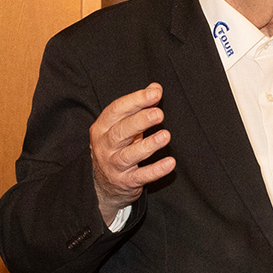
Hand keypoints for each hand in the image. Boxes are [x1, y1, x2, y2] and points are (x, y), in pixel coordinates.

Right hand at [90, 84, 175, 222]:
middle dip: (140, 121)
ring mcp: (113, 165)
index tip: (155, 93)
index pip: (116, 110)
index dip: (136, 100)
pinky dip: (156, 170)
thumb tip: (155, 88)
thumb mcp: (122, 126)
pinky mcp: (126, 182)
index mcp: (102, 128)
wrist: (104, 184)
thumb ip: (138, 107)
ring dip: (149, 145)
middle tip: (159, 114)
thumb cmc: (116, 148)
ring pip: (130, 155)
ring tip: (165, 136)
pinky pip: (142, 176)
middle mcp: (105, 146)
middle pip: (121, 131)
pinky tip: (170, 162)